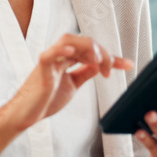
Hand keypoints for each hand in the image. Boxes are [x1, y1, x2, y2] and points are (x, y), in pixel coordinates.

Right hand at [0, 33, 133, 133]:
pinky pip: (49, 55)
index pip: (92, 50)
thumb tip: (100, 65)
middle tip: (110, 70)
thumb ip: (85, 72)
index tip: (128, 64)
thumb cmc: (46, 100)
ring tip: (98, 61)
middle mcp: (59, 56)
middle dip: (102, 52)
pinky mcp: (41, 70)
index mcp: (67, 59)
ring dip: (87, 47)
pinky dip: (60, 50)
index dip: (111, 56)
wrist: (28, 115)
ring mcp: (50, 61)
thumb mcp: (73, 84)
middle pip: (84, 42)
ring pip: (69, 41)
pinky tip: (73, 52)